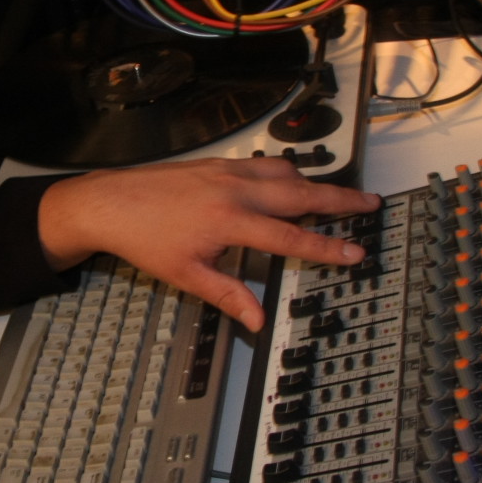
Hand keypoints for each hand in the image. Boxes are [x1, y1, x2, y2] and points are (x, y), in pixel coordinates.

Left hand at [36, 157, 380, 331]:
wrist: (111, 202)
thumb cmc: (144, 237)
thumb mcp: (186, 275)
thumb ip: (228, 296)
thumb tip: (255, 318)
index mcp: (229, 220)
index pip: (291, 238)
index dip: (327, 249)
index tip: (354, 253)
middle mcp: (235, 190)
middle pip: (301, 194)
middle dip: (340, 201)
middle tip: (370, 204)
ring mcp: (228, 172)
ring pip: (285, 173)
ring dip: (315, 184)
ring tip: (341, 196)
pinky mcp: (219, 164)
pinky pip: (264, 165)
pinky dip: (287, 173)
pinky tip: (293, 181)